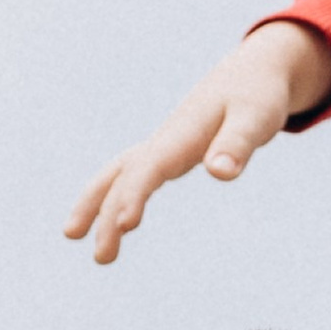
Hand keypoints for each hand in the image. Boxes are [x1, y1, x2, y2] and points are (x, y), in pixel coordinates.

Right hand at [64, 18, 330, 266]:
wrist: (255, 70)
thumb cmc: (258, 94)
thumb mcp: (256, 118)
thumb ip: (238, 144)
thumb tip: (220, 173)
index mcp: (182, 134)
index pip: (149, 168)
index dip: (134, 195)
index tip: (124, 225)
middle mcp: (164, 139)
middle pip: (124, 176)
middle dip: (107, 213)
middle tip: (101, 259)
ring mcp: (163, 143)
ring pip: (119, 173)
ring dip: (96, 203)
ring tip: (72, 236)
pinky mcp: (170, 149)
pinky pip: (134, 174)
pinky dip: (117, 193)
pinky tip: (116, 220)